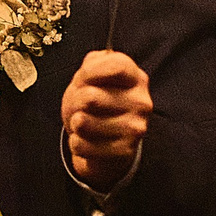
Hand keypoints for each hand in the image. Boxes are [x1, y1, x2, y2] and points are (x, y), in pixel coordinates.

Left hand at [61, 50, 151, 193]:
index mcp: (136, 79)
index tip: (82, 80)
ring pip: (82, 122)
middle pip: (89, 97)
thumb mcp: (92, 77)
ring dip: (74, 124)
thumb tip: (91, 67)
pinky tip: (87, 141)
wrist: (104, 142)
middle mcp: (141, 102)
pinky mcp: (124, 151)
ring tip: (83, 124)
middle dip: (75, 101)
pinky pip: (80, 145)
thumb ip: (92, 64)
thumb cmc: (96, 103)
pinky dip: (76, 143)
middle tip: (81, 107)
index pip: (115, 66)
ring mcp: (135, 128)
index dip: (89, 72)